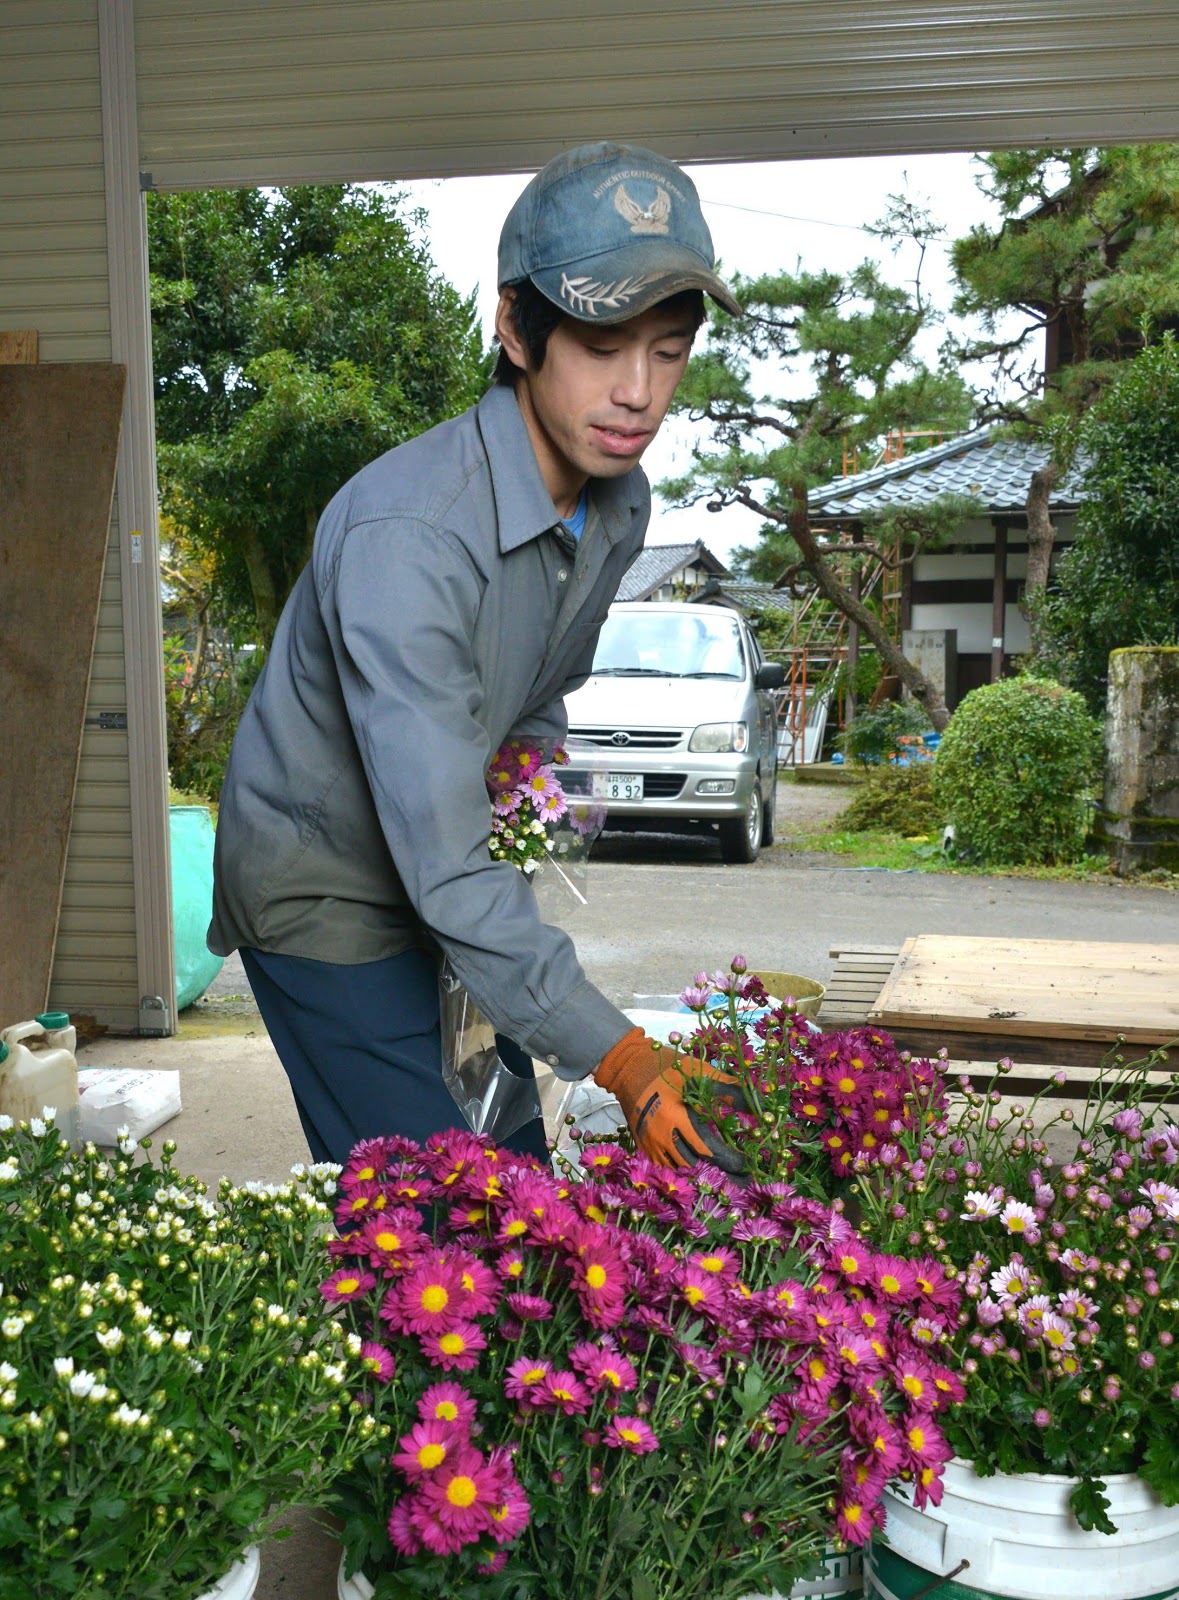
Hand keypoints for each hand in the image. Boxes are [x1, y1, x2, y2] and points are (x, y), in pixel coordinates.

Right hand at [594, 1028, 746, 1171]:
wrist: (627, 1067)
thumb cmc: (666, 1066)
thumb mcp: (697, 1072)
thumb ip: (727, 1088)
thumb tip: (757, 1102)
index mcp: (676, 1117)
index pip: (707, 1149)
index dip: (729, 1161)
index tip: (747, 1166)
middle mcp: (662, 1135)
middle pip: (695, 1167)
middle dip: (720, 1176)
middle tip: (742, 1183)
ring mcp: (650, 1143)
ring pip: (679, 1171)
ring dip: (702, 1178)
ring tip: (725, 1184)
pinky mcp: (643, 1146)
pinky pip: (665, 1168)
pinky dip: (683, 1173)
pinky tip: (698, 1176)